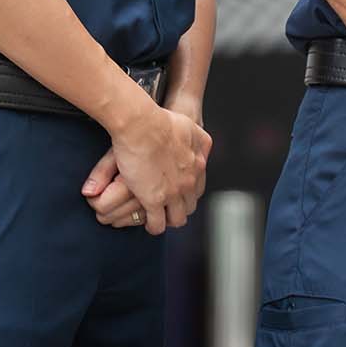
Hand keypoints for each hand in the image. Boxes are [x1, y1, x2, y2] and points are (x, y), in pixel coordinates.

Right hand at [102, 102, 211, 234]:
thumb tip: (202, 156)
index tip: (178, 194)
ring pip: (177, 218)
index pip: (198, 188)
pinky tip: (147, 222)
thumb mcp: (192, 128)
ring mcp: (174, 192)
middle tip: (167, 209)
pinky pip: (157, 224)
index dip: (187, 193)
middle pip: (190, 205)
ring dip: (169, 219)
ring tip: (158, 218)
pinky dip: (154, 226)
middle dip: (179, 208)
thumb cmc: (162, 120)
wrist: (143, 124)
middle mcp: (190, 180)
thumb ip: (199, 143)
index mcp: (199, 164)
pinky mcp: (155, 200)